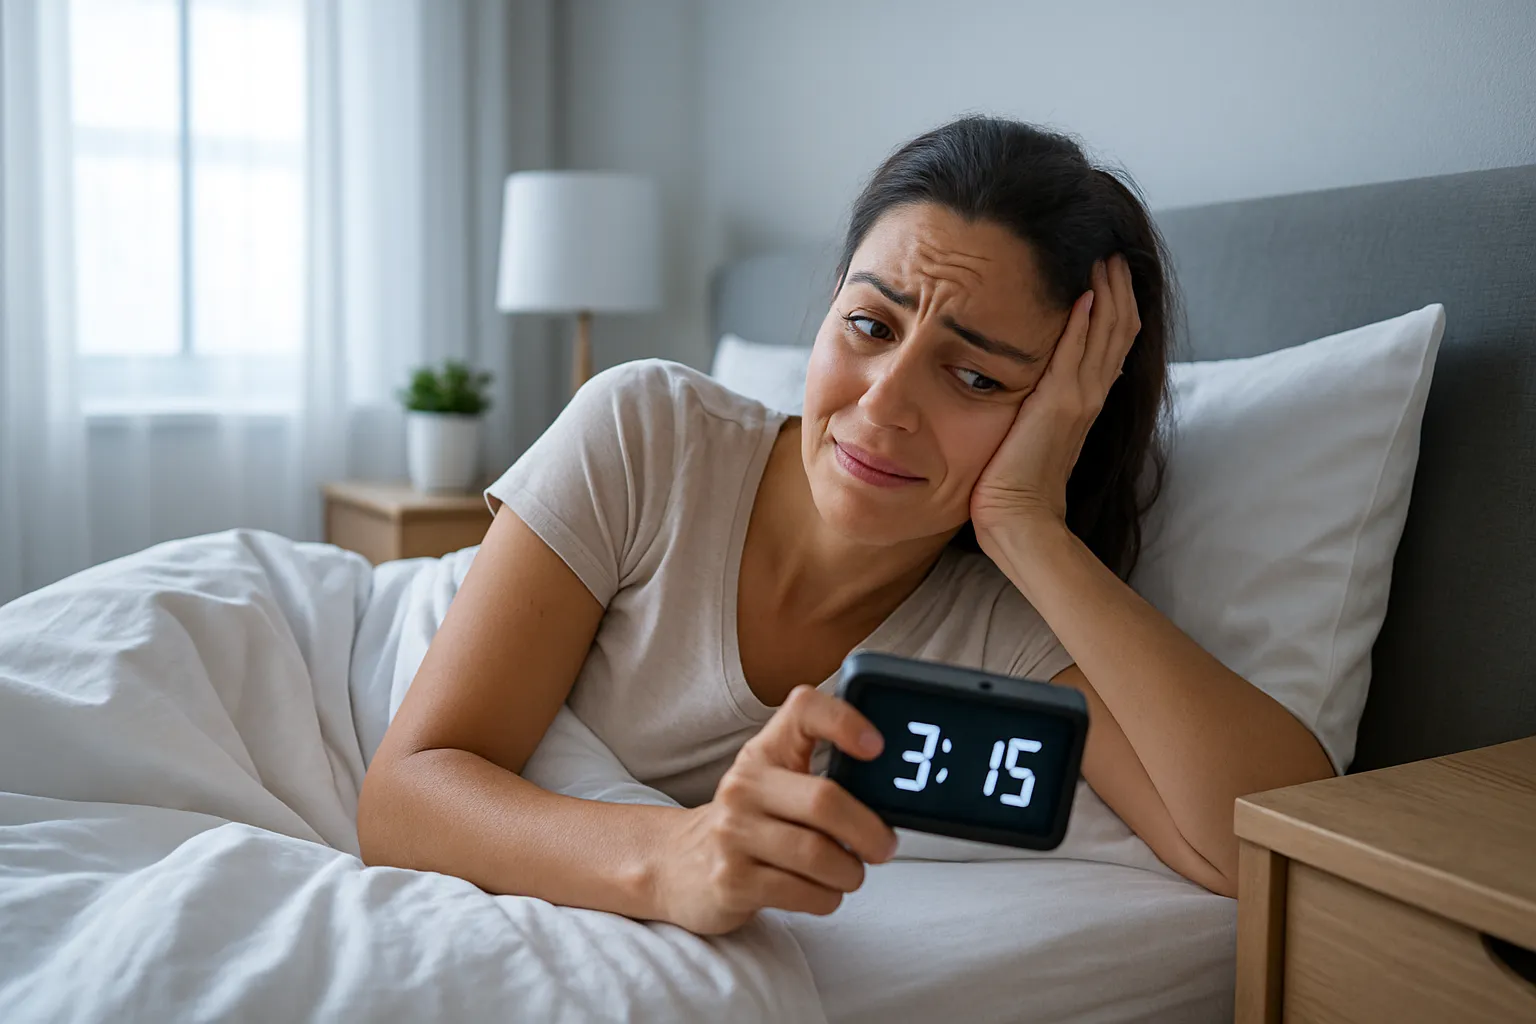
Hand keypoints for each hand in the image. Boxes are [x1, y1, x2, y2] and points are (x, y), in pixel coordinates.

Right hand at [651, 686, 897, 934]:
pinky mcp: (731, 881)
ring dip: (849, 872)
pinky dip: (827, 897)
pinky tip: (820, 891)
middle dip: (869, 832)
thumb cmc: (750, 821)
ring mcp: (732, 834)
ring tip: (848, 873)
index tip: (876, 746)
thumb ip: (824, 774)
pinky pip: (804, 893)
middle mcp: (744, 786)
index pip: (803, 710)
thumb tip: (889, 796)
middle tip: (884, 847)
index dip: (844, 721)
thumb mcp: (775, 781)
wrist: (679, 864)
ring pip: (819, 855)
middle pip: (825, 801)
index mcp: (764, 753)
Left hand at [970, 254, 1140, 541]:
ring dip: (1108, 292)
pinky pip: (1078, 353)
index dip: (1114, 306)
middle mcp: (1090, 396)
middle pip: (1118, 329)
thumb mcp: (1028, 434)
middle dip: (1118, 288)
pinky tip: (1085, 290)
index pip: (1110, 343)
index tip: (1106, 272)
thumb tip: (1027, 388)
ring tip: (1105, 257)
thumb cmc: (1011, 488)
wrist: (1019, 522)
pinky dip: (1084, 320)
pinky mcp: (1061, 405)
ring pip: (1107, 333)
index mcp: (1084, 402)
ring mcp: (1080, 400)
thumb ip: (1036, 407)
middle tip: (1112, 251)